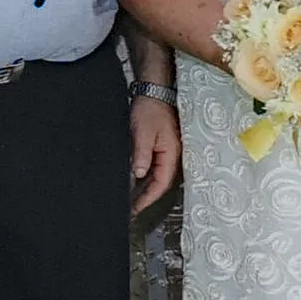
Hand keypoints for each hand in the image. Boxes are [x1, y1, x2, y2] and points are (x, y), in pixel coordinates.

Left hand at [130, 94, 181, 213]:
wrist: (153, 90)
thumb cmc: (151, 109)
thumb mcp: (143, 133)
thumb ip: (142, 155)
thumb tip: (138, 175)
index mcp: (170, 154)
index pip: (161, 183)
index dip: (149, 198)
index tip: (136, 208)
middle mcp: (170, 155)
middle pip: (159, 182)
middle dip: (146, 196)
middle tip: (131, 209)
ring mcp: (165, 151)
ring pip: (156, 175)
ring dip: (144, 187)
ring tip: (130, 199)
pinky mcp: (159, 146)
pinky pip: (153, 166)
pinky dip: (143, 175)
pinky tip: (133, 180)